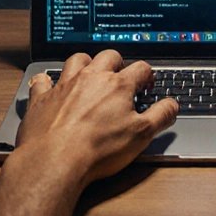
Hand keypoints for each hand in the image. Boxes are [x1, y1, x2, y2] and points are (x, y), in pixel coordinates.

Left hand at [15, 50, 177, 185]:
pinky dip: (48, 80)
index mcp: (118, 86)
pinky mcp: (43, 98)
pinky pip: (44, 79)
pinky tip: (50, 85)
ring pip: (77, 60)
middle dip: (118, 63)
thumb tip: (172, 105)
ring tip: (90, 74)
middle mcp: (91, 78)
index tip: (147, 86)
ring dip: (86, 63)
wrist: (55, 159)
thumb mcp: (141, 135)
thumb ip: (161, 116)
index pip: (140, 69)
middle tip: (121, 76)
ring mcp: (65, 85)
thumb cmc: (97, 149)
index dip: (147, 76)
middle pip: (108, 56)